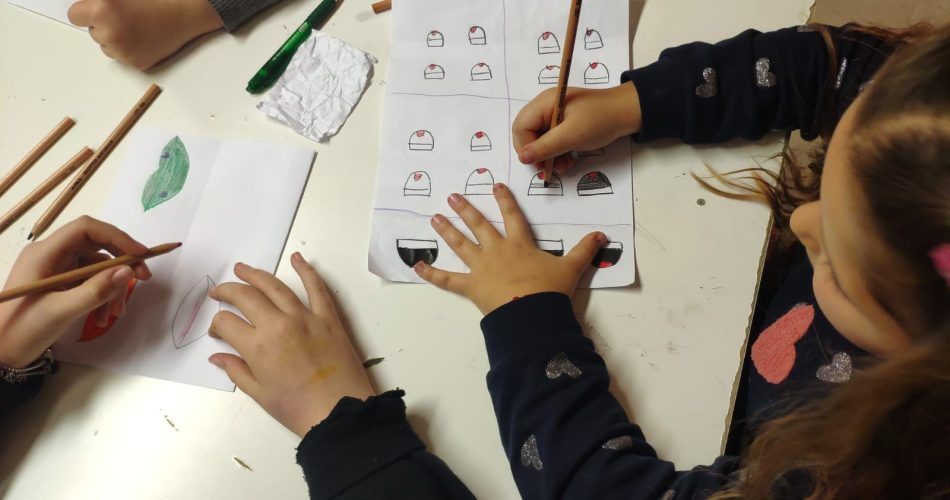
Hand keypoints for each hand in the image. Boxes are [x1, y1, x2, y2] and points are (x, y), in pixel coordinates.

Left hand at [0, 216, 151, 367]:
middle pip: (97, 247)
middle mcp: (52, 255)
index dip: (116, 236)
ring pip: (98, 268)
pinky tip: (102, 317)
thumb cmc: (22, 329)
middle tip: (144, 279)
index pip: (86, 229)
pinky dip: (102, 297)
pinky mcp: (62, 285)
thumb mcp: (60, 311)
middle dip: (121, 264)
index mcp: (45, 253)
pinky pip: (91, 283)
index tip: (141, 254)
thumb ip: (95, 291)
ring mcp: (58, 270)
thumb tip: (128, 271)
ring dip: (112, 289)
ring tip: (114, 314)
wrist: (0, 353)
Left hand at [67, 0, 223, 69]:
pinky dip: (130, 48)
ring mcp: (123, 51)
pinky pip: (122, 57)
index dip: (87, 10)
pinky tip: (146, 37)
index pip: (75, 16)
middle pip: (92, 32)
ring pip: (106, 46)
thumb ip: (100, 0)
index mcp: (102, 9)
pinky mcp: (137, 63)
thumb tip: (88, 7)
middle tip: (127, 15)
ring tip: (138, 26)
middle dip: (103, 24)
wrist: (187, 11)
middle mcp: (110, 33)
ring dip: (115, 38)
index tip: (99, 9)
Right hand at [208, 253, 373, 436]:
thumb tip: (216, 357)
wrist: (340, 412)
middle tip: (218, 290)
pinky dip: (306, 270)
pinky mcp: (328, 317)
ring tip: (242, 268)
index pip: (227, 323)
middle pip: (246, 296)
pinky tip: (296, 258)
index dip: (216, 324)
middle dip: (227, 291)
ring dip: (256, 274)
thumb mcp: (260, 394)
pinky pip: (317, 288)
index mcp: (257, 346)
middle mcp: (278, 325)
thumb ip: (236, 371)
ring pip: (276, 287)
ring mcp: (305, 317)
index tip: (217, 331)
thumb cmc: (297, 408)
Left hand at [414, 184, 605, 313]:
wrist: (532, 313)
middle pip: (479, 225)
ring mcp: (481, 268)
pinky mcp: (471, 286)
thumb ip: (585, 250)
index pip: (512, 216)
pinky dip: (431, 274)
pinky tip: (416, 266)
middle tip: (452, 196)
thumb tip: (603, 235)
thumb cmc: (549, 290)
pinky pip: (447, 280)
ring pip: (460, 245)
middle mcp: (497, 251)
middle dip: (466, 209)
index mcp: (520, 244)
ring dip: (447, 231)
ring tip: (434, 218)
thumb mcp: (571, 268)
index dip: (504, 199)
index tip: (495, 185)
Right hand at [513, 83, 641, 174]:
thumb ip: (546, 147)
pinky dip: (557, 152)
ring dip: (549, 156)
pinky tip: (568, 161)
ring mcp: (554, 115)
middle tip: (549, 168)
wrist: (629, 112)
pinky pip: (551, 140)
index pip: (521, 127)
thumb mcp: (572, 136)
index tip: (540, 163)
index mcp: (544, 103)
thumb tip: (522, 158)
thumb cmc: (601, 120)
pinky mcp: (564, 123)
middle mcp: (545, 106)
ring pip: (539, 140)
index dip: (525, 148)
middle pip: (527, 134)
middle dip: (537, 154)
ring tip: (563, 167)